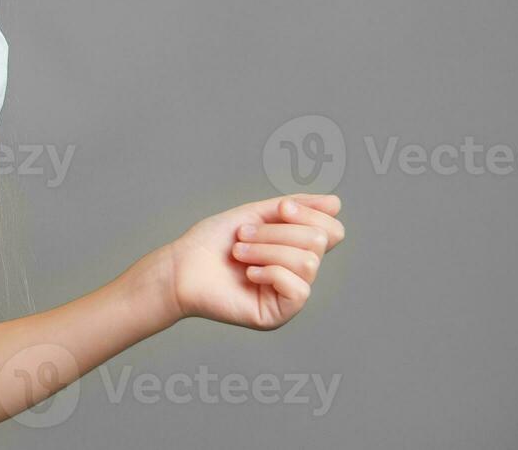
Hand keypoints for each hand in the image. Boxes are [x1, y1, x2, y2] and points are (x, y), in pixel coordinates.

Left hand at [162, 193, 345, 330]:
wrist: (180, 267)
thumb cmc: (213, 242)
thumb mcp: (255, 214)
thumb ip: (295, 207)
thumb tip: (337, 203)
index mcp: (295, 249)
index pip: (331, 231)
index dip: (310, 214)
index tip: (280, 208)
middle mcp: (298, 273)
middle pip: (318, 242)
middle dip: (276, 232)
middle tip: (242, 236)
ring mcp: (289, 295)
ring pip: (308, 262)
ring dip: (266, 250)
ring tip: (238, 252)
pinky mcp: (279, 314)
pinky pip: (299, 289)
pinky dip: (270, 273)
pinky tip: (247, 274)